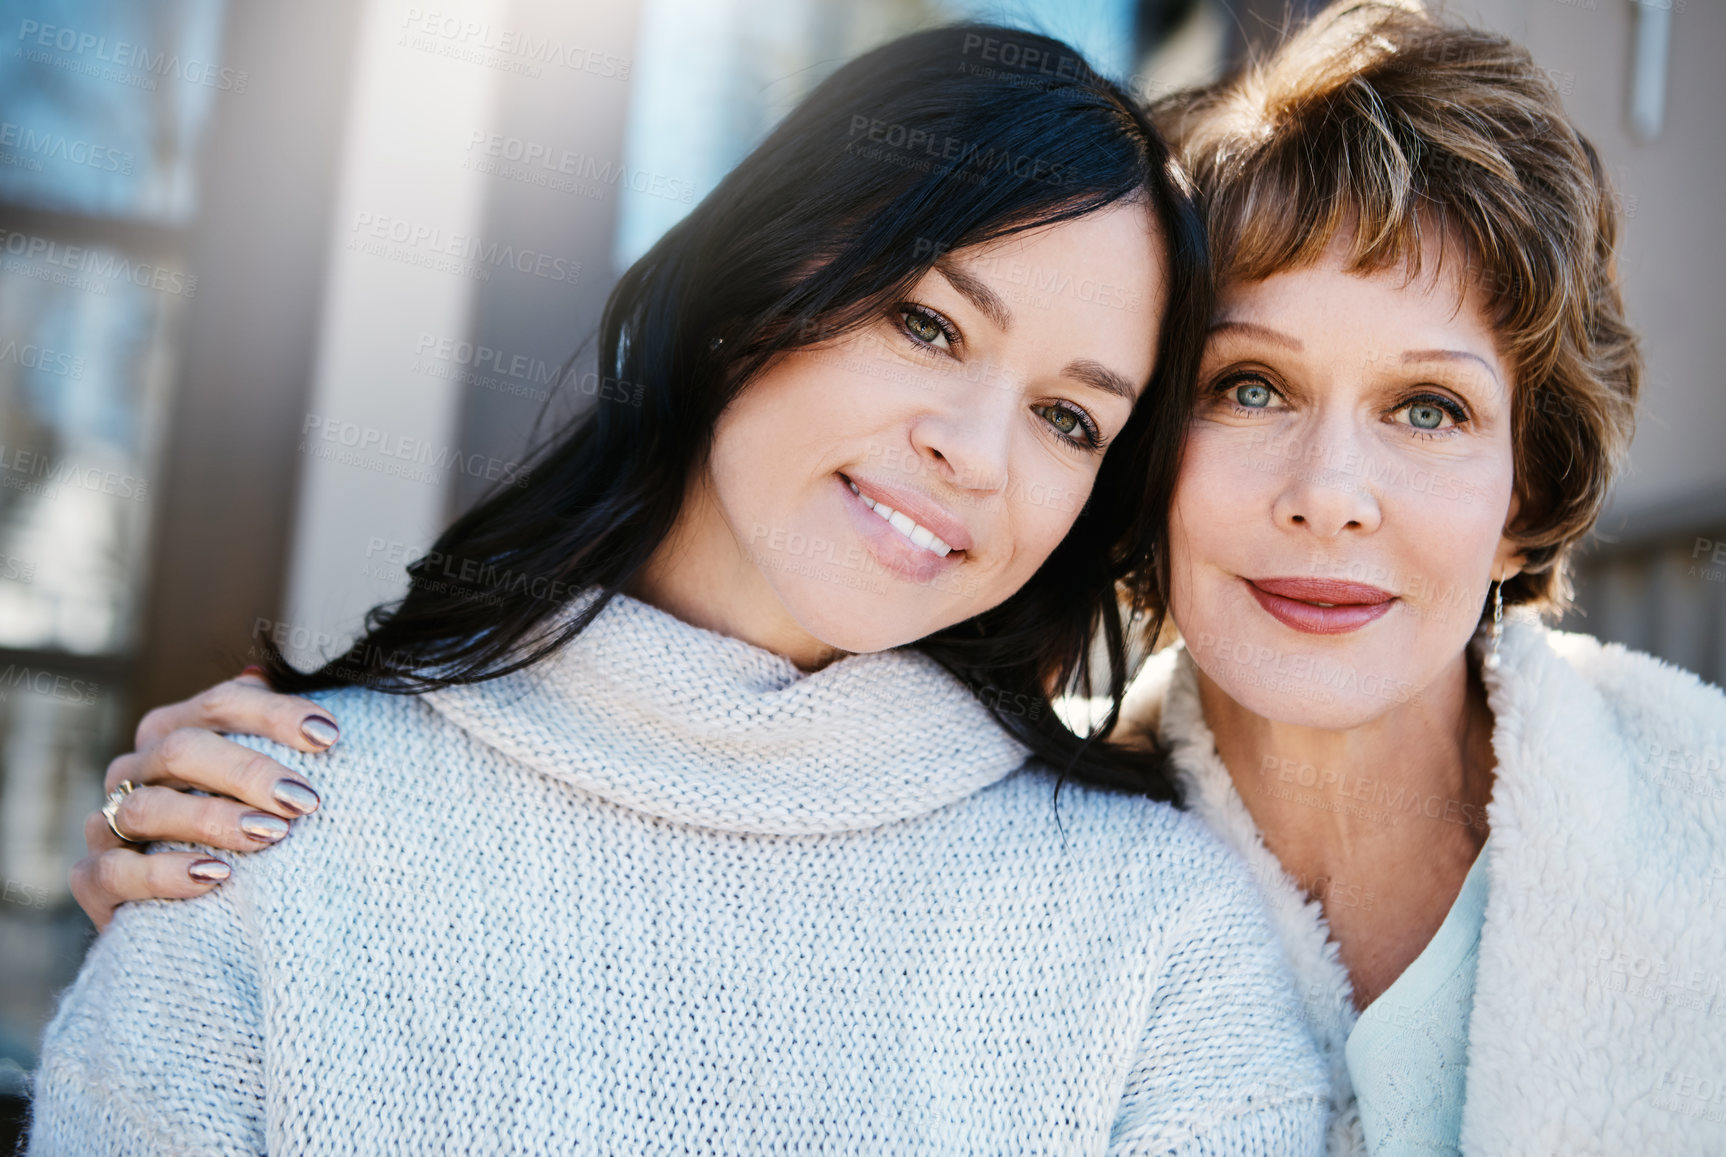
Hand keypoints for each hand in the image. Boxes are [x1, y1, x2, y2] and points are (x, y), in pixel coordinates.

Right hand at [71, 669, 338, 930]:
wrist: (199, 913)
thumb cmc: (251, 829)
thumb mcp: (272, 788)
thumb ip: (290, 748)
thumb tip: (328, 722)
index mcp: (178, 729)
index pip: (222, 704)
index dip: (275, 714)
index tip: (329, 736)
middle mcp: (138, 769)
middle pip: (183, 750)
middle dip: (249, 772)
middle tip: (305, 799)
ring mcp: (109, 823)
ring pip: (147, 808)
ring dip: (212, 820)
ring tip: (271, 835)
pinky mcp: (95, 881)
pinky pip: (114, 871)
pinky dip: (164, 874)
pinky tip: (216, 875)